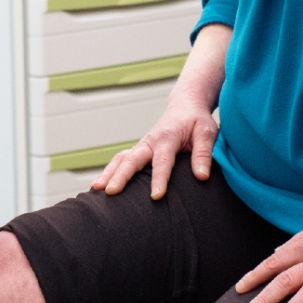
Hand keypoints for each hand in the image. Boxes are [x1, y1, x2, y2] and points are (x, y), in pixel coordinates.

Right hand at [94, 23, 231, 199]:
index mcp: (168, 137)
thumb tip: (202, 176)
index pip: (162, 161)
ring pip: (121, 159)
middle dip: (120, 176)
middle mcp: (150, 141)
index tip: (156, 196)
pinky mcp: (138, 150)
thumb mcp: (207, 132)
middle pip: (132, 159)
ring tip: (96, 189)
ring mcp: (142, 146)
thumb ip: (204, 153)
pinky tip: (99, 186)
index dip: (159, 179)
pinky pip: (121, 160)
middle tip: (111, 192)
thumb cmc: (197, 120)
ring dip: (108, 173)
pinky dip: (109, 172)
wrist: (185, 105)